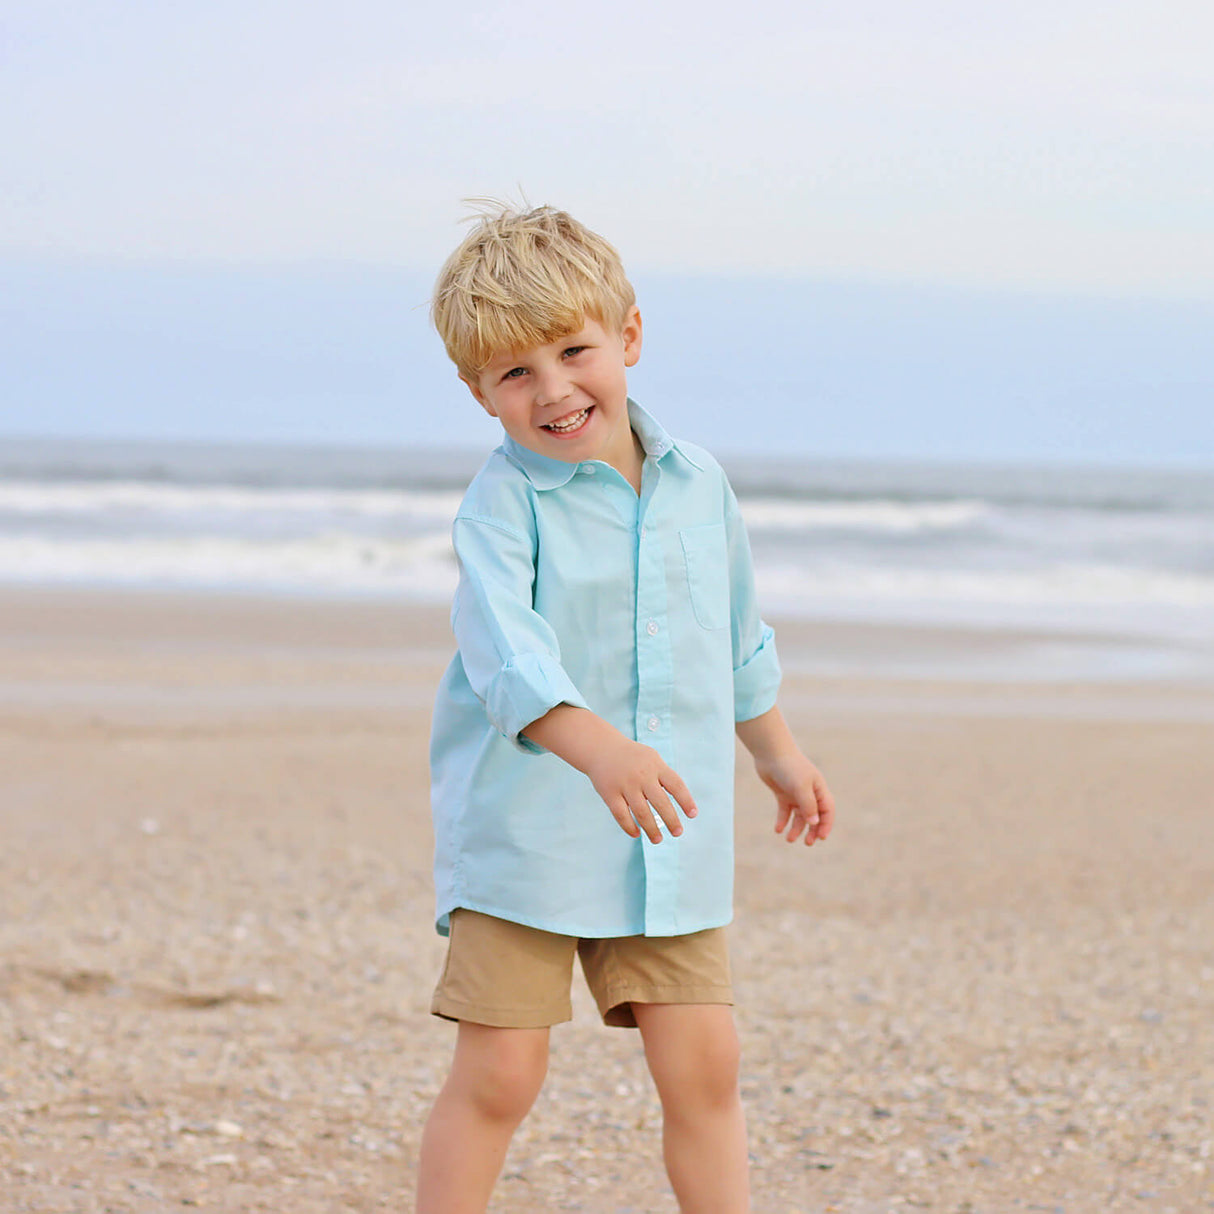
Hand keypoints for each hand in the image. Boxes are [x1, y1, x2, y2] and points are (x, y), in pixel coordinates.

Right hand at [583, 736, 697, 842]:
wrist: (601, 748)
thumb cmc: (632, 757)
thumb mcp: (652, 758)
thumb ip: (665, 777)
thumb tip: (681, 801)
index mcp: (656, 766)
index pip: (676, 785)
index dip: (686, 801)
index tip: (692, 815)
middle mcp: (642, 775)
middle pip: (661, 803)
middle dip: (671, 820)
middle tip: (678, 833)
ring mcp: (625, 785)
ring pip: (642, 813)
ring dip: (652, 829)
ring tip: (658, 840)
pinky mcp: (610, 793)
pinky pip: (621, 815)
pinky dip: (629, 827)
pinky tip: (636, 834)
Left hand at [756, 750, 834, 845]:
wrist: (770, 753)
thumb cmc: (789, 767)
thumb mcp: (801, 787)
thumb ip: (808, 805)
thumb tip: (814, 823)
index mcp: (819, 789)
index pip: (827, 810)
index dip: (826, 824)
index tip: (821, 837)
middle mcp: (809, 793)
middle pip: (814, 816)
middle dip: (812, 830)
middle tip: (808, 843)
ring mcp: (795, 794)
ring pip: (799, 816)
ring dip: (796, 828)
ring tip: (789, 839)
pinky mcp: (782, 794)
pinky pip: (785, 811)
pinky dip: (782, 821)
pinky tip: (778, 830)